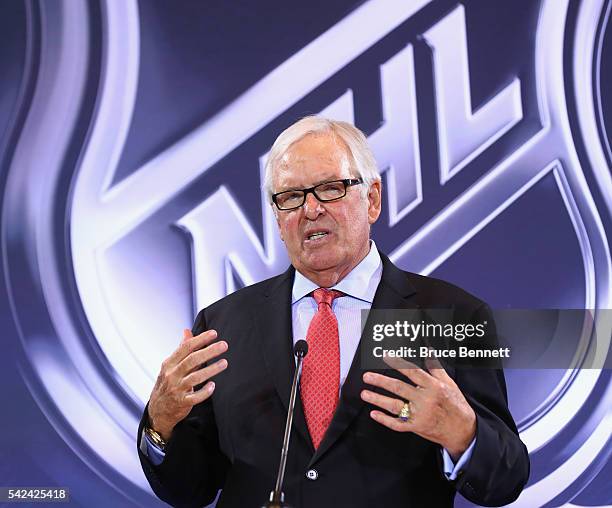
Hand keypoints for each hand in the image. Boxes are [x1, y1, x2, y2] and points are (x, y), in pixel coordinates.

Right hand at [147, 328, 228, 440]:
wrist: (157, 410)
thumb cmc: (167, 384)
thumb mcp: (170, 365)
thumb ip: (181, 349)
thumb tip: (187, 331)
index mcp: (169, 363)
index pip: (185, 348)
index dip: (200, 339)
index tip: (214, 333)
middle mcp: (172, 375)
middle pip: (192, 360)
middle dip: (209, 351)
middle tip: (224, 345)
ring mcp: (176, 389)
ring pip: (195, 378)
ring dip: (211, 369)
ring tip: (224, 363)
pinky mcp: (181, 403)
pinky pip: (194, 397)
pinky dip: (204, 391)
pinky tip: (213, 385)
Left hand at [360, 357, 475, 459]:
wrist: (462, 430)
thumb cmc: (455, 404)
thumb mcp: (448, 383)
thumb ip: (435, 366)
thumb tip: (428, 348)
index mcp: (433, 387)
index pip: (412, 372)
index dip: (398, 363)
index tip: (385, 357)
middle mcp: (425, 400)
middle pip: (399, 388)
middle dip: (381, 382)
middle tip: (367, 377)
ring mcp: (420, 415)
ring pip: (395, 406)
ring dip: (378, 400)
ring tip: (364, 394)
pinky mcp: (417, 427)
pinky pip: (398, 424)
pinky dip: (385, 420)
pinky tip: (374, 414)